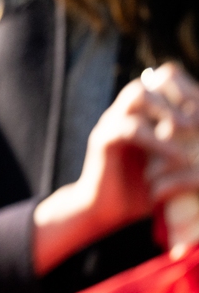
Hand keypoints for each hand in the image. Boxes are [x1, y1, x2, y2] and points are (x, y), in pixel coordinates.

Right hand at [34, 62, 198, 272]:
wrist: (105, 211)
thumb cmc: (144, 191)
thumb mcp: (172, 166)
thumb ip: (189, 151)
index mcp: (143, 114)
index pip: (165, 80)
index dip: (189, 90)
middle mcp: (126, 112)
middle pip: (150, 80)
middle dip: (178, 95)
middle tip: (197, 121)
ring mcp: (112, 123)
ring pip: (137, 94)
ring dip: (166, 109)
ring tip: (186, 128)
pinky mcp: (103, 140)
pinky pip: (129, 128)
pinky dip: (157, 141)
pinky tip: (177, 156)